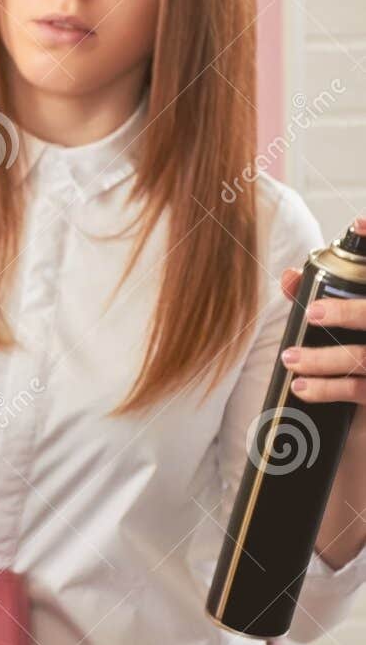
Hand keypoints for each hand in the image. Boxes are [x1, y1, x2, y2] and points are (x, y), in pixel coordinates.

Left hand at [278, 214, 365, 428]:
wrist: (362, 422)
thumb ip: (322, 300)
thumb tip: (287, 276)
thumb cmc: (356, 360)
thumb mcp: (346, 327)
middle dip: (347, 312)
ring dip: (324, 358)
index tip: (359, 222)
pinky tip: (302, 387)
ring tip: (290, 360)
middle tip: (312, 313)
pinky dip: (329, 388)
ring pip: (365, 357)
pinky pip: (361, 390)